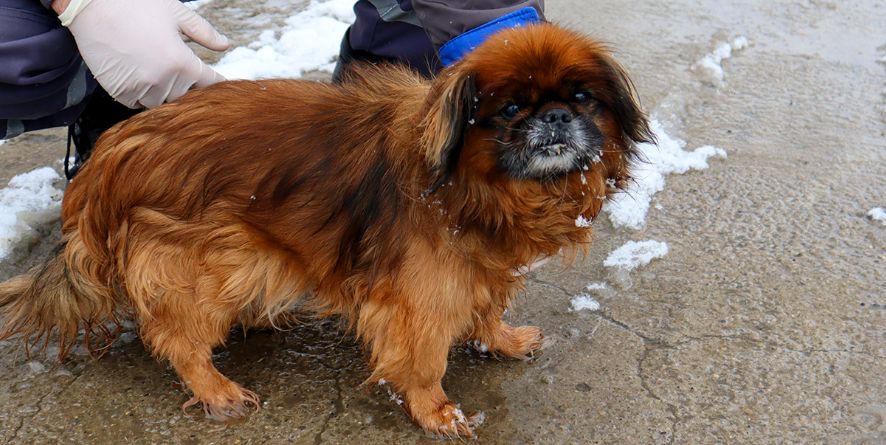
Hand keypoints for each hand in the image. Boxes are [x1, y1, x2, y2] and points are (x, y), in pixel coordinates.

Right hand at [60, 0, 229, 107]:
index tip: (218, 84)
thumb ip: (204, 32)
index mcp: (183, 63)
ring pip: (162, 102)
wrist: (91, 5)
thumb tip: (225, 45)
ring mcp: (141, 88)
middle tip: (177, 70)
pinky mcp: (120, 92)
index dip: (216, 83)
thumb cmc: (135, 4)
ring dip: (163, 92)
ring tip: (156, 71)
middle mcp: (164, 80)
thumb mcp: (176, 13)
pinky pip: (138, 103)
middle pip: (186, 96)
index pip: (210, 84)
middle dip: (187, 86)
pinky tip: (138, 76)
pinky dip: (142, 95)